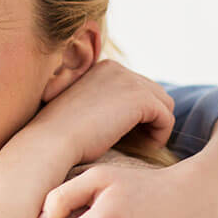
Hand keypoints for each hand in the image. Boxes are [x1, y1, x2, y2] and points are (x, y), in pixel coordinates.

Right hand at [32, 60, 174, 166]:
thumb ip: (104, 103)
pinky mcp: (140, 99)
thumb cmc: (59, 135)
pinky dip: (160, 136)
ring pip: (164, 105)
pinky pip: (166, 119)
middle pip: (154, 93)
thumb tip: (127, 116)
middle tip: (137, 142)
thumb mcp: (82, 109)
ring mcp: (129, 81)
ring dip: (156, 126)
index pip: (137, 87)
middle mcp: (117, 68)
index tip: (128, 134)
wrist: (50, 142)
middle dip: (150, 117)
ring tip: (141, 145)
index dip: (137, 112)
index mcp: (103, 68)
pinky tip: (143, 149)